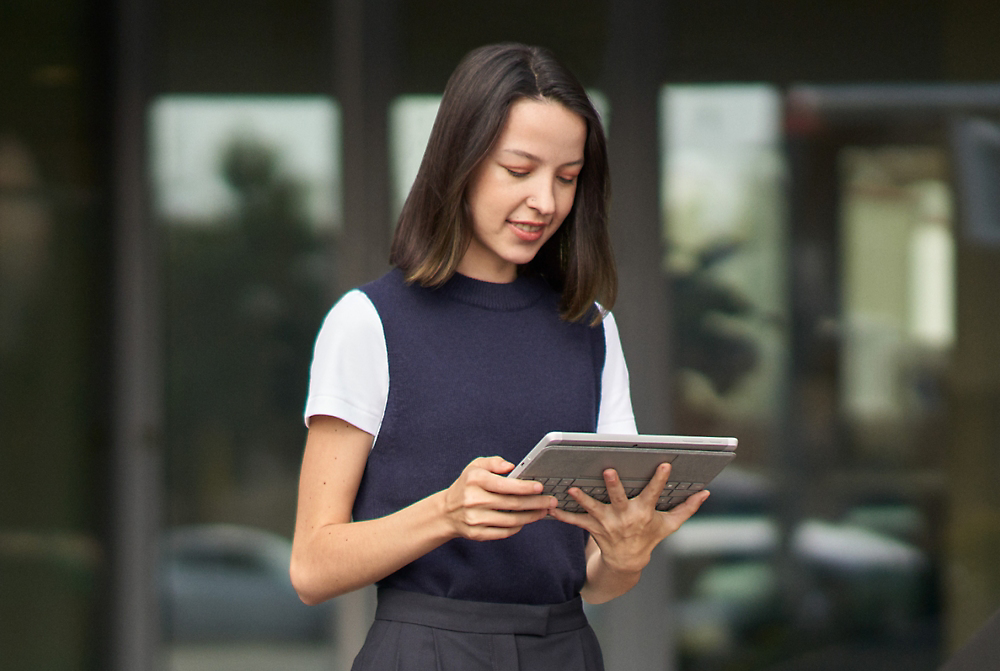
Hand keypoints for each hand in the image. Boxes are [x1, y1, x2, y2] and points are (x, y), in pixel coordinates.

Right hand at [442, 456, 557, 541]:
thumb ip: (493, 462)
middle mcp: (474, 500)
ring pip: (511, 520)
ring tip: (544, 511)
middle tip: (551, 501)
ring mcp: (475, 519)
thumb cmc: (467, 485)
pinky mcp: (477, 534)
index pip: (505, 484)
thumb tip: (512, 466)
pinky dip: (518, 527)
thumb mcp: (475, 467)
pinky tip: (527, 521)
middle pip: (512, 504)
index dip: (525, 487)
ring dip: (531, 517)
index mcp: (475, 480)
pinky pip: (504, 532)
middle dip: (536, 503)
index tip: (541, 487)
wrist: (446, 511)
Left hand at [548, 462, 709, 573]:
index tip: (663, 464)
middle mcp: (625, 518)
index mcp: (644, 513)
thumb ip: (686, 508)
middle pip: (618, 498)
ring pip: (593, 509)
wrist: (627, 562)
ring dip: (582, 499)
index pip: (654, 493)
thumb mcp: (669, 525)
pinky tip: (549, 507)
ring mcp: (607, 524)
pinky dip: (562, 514)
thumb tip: (706, 493)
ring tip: (571, 488)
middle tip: (607, 470)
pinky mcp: (592, 528)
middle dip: (613, 485)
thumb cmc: (649, 537)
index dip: (659, 479)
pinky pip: (575, 521)